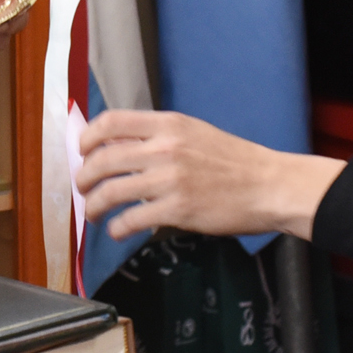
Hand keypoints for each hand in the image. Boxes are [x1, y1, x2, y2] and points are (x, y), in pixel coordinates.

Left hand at [76, 110, 344, 241]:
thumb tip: (119, 147)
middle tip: (83, 188)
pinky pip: (132, 219)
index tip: (83, 151)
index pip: (111, 122)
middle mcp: (164, 148)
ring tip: (92, 212)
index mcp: (168, 125)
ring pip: (111, 191)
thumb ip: (158, 138)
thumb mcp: (194, 134)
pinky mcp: (177, 209)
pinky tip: (117, 230)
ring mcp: (169, 179)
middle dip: (84, 177)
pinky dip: (117, 227)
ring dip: (93, 205)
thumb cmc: (234, 161)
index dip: (88, 137)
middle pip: (103, 159)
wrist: (269, 185)